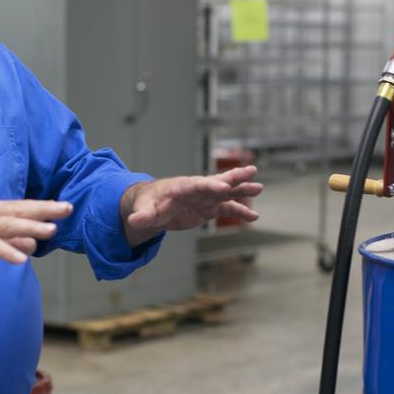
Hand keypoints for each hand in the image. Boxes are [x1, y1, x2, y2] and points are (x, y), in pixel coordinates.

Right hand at [0, 199, 72, 266]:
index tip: (66, 207)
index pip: (23, 207)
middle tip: (67, 209)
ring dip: (30, 227)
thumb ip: (9, 240)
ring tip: (51, 231)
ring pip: (8, 225)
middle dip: (45, 210)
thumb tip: (32, 242)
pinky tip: (20, 259)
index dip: (44, 207)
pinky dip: (6, 251)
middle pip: (20, 211)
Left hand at [122, 165, 262, 244]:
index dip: (210, 186)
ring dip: (242, 190)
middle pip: (217, 181)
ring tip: (259, 188)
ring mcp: (205, 198)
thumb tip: (135, 221)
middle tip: (251, 171)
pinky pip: (226, 209)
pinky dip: (239, 212)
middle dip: (233, 177)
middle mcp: (197, 189)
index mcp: (181, 187)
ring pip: (226, 192)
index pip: (198, 184)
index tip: (224, 188)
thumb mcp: (142, 210)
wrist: (151, 206)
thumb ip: (142, 216)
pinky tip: (253, 217)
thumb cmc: (146, 203)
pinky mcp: (208, 208)